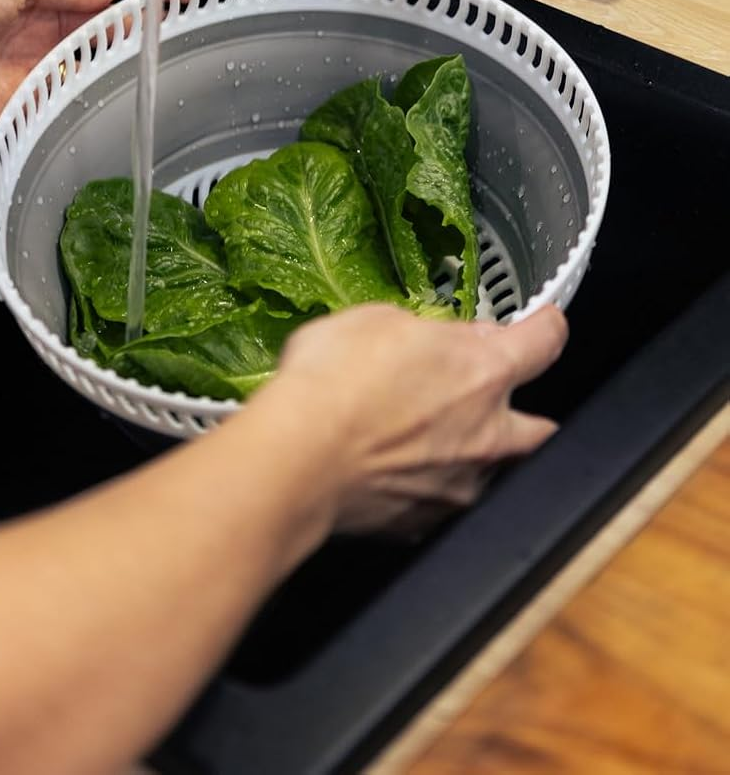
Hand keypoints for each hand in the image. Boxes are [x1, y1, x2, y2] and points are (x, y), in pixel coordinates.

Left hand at [0, 0, 182, 126]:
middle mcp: (43, 17)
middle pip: (110, 17)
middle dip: (147, 16)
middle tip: (182, 19)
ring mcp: (37, 58)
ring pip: (97, 57)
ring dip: (125, 54)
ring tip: (157, 51)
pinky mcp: (27, 97)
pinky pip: (71, 96)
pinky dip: (94, 92)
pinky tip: (115, 86)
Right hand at [254, 302, 566, 535]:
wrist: (296, 457)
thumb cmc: (331, 384)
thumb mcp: (377, 320)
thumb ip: (426, 332)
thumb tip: (438, 341)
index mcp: (483, 373)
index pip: (545, 342)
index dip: (547, 327)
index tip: (545, 323)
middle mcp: (487, 434)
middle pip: (541, 426)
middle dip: (523, 411)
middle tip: (490, 396)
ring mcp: (460, 485)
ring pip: (490, 469)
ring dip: (470, 451)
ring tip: (424, 435)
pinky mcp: (425, 522)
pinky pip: (442, 500)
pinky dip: (426, 484)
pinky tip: (393, 467)